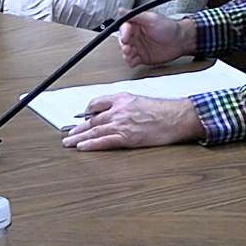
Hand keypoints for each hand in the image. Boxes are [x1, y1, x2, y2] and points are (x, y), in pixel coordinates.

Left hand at [64, 95, 201, 150]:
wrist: (177, 117)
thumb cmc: (164, 111)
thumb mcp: (141, 100)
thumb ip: (126, 105)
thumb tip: (117, 113)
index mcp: (122, 98)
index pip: (97, 103)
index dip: (87, 111)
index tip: (81, 117)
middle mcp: (119, 110)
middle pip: (92, 119)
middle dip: (78, 128)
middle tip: (68, 133)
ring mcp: (122, 123)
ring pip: (94, 130)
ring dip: (79, 137)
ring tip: (69, 142)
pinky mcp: (126, 137)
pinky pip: (104, 141)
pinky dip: (91, 144)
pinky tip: (82, 147)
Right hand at [118, 11, 192, 67]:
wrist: (181, 41)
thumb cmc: (169, 28)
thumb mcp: (152, 18)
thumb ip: (136, 15)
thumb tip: (121, 10)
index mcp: (137, 25)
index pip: (124, 28)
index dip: (124, 33)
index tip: (126, 38)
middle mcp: (136, 36)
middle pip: (123, 41)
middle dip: (124, 45)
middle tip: (128, 48)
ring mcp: (139, 47)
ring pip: (126, 52)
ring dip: (126, 54)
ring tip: (130, 55)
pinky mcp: (142, 57)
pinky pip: (132, 60)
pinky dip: (130, 62)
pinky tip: (133, 61)